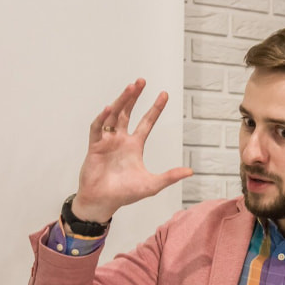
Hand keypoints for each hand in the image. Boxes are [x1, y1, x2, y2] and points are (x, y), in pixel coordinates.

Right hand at [72, 79, 192, 221]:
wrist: (103, 203)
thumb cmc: (125, 194)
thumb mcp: (152, 184)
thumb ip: (170, 176)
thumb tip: (190, 172)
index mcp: (134, 145)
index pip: (146, 122)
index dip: (155, 108)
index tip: (164, 94)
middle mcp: (121, 140)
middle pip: (127, 112)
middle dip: (134, 97)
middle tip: (141, 81)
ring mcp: (107, 141)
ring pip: (113, 116)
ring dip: (121, 101)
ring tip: (130, 88)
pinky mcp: (95, 147)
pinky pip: (97, 129)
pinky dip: (102, 118)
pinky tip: (109, 109)